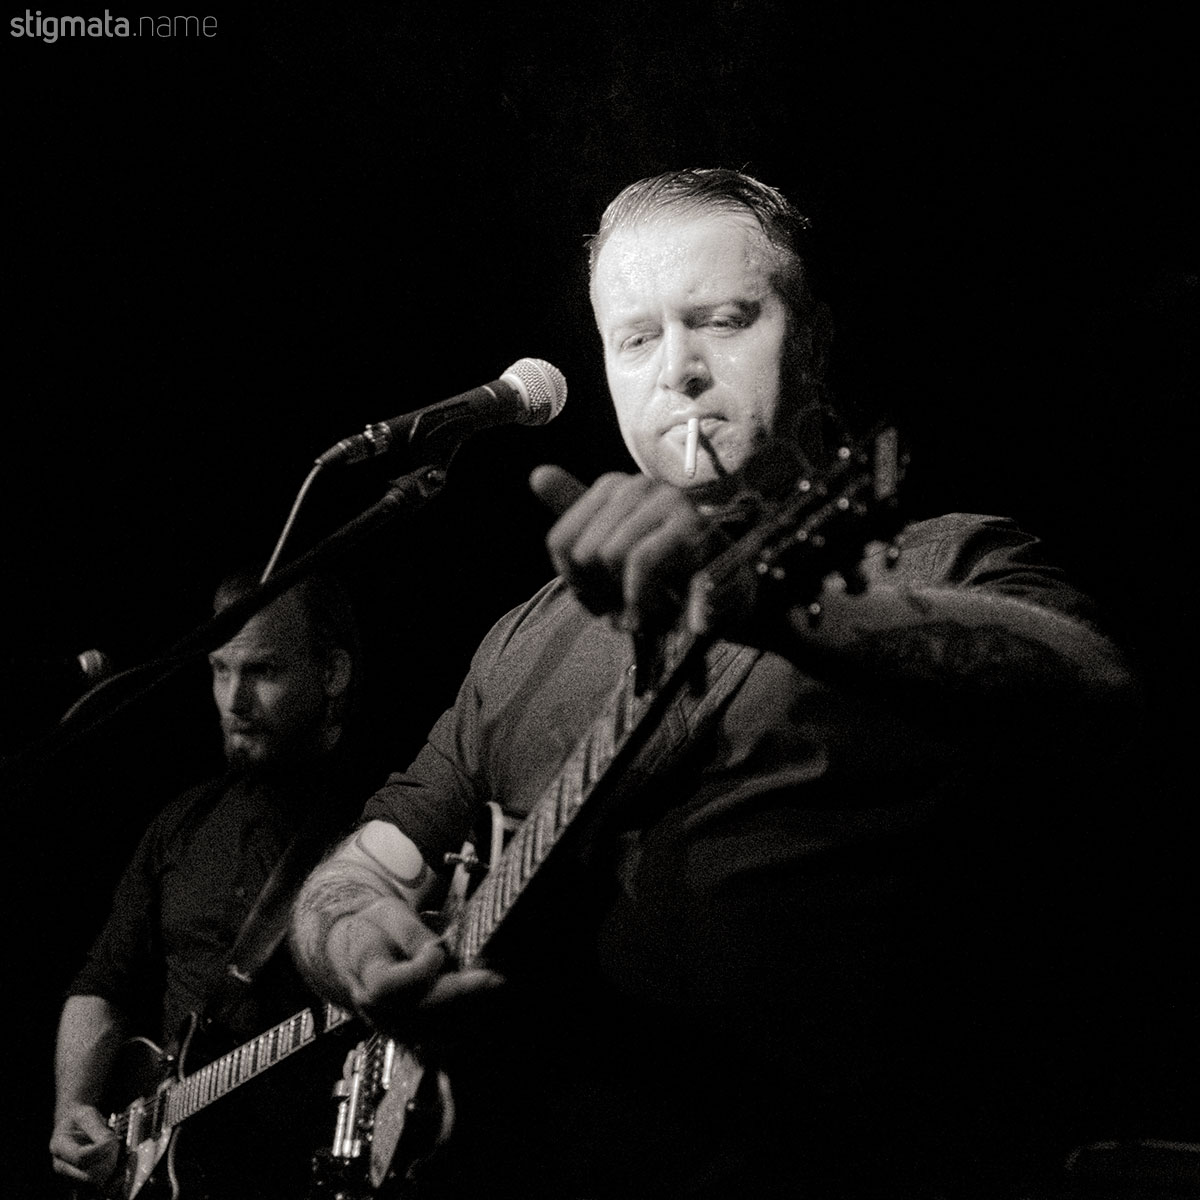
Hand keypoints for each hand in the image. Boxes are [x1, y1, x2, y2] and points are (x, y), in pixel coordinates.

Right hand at [49, 1102, 119, 1188]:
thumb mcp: (87, 1114)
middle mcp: (61, 1165)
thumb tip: (109, 1143)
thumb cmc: (78, 1118)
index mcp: (59, 1146)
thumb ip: (97, 1128)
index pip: (81, 1157)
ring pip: (94, 1182)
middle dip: (107, 1160)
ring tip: (113, 1150)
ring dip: (110, 1166)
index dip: (101, 1150)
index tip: (111, 1139)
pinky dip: (109, 1173)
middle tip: (114, 1144)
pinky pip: (97, 1185)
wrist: (70, 1123)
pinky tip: (113, 1159)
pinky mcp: (78, 1181)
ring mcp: (69, 1176)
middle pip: (88, 1175)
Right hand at [330, 894, 504, 1036]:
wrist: (352, 951)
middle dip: (459, 996)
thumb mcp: (387, 914)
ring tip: (494, 992)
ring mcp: (390, 1027)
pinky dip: (463, 1028)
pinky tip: (487, 1010)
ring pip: (430, 1034)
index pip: (387, 986)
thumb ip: (412, 933)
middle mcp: (374, 1008)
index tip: (437, 951)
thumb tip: (438, 952)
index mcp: (364, 973)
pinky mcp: (407, 1036)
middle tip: (493, 978)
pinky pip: (437, 1042)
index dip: (417, 973)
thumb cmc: (374, 928)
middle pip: (417, 1014)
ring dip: (466, 1015)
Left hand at [531, 466, 730, 635]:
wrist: (730, 595)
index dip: (577, 585)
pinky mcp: (695, 526)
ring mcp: (672, 503)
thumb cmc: (667, 577)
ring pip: (613, 556)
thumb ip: (576, 519)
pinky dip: (649, 599)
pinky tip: (666, 616)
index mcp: (616, 488)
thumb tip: (537, 473)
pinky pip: (644, 563)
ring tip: (653, 615)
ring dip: (631, 603)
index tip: (603, 600)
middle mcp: (641, 487)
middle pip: (587, 553)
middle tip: (634, 612)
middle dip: (607, 596)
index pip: (561, 543)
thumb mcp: (615, 552)